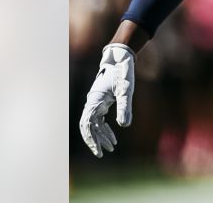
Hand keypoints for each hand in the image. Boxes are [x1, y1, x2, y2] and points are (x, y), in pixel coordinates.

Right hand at [79, 43, 135, 157]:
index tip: (98, 151)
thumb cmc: (122, 73)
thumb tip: (124, 125)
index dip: (91, 139)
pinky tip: (113, 136)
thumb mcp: (126, 90)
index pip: (87, 126)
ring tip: (112, 147)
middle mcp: (92, 103)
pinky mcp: (101, 102)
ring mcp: (96, 103)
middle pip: (88, 127)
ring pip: (94, 124)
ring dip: (101, 136)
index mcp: (94, 102)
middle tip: (103, 153)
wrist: (121, 58)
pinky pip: (99, 119)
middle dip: (95, 141)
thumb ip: (124, 106)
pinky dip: (105, 129)